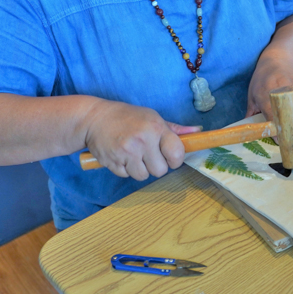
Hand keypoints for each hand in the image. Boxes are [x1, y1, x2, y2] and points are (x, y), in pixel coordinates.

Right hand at [83, 100, 200, 179]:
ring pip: (143, 176)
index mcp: (155, 128)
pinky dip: (125, 169)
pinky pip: (126, 176)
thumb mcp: (152, 117)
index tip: (170, 157)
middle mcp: (142, 141)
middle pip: (160, 171)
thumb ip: (174, 129)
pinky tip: (122, 156)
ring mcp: (126, 153)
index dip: (175, 160)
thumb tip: (198, 132)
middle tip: (148, 154)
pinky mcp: (112, 162)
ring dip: (140, 169)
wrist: (94, 118)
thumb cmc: (127, 117)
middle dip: (156, 166)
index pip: (176, 154)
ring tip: (133, 154)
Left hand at [247, 55, 292, 141]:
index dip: (275, 125)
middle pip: (289, 109)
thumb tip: (249, 132)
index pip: (270, 111)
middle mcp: (281, 89)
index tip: (280, 139)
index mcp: (264, 92)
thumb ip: (252, 113)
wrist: (277, 60)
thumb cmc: (262, 80)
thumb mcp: (252, 94)